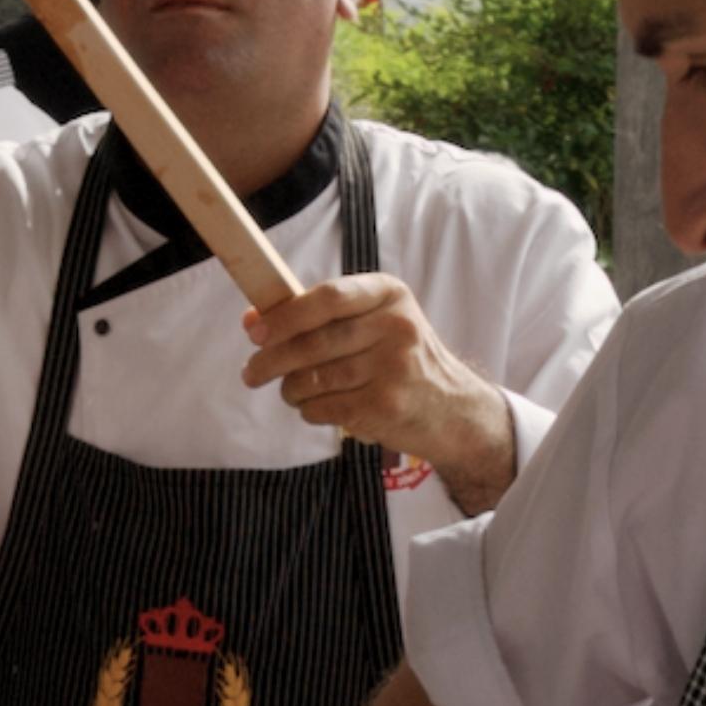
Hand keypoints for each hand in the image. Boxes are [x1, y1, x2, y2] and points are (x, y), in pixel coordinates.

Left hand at [242, 276, 514, 513]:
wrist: (455, 409)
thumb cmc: (402, 360)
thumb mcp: (376, 323)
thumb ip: (320, 317)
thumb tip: (253, 319)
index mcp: (390, 295)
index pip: (328, 297)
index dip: (285, 315)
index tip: (254, 331)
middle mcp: (397, 327)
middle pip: (314, 342)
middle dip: (271, 360)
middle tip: (251, 373)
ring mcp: (393, 368)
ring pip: (314, 378)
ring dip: (291, 389)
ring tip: (290, 391)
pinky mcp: (385, 406)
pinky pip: (324, 408)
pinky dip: (310, 410)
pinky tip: (317, 407)